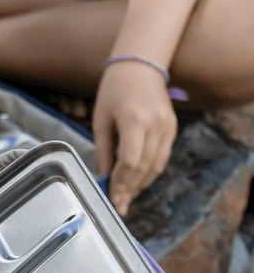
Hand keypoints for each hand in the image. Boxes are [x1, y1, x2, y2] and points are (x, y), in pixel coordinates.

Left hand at [93, 61, 177, 216]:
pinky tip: (137, 182)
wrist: (140, 66)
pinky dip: (150, 173)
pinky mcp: (172, 127)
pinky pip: (162, 157)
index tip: (112, 198)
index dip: (120, 183)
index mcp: (134, 120)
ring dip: (141, 185)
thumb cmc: (113, 91)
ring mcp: (167, 126)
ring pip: (156, 166)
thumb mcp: (100, 120)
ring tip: (126, 198)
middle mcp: (155, 124)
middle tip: (118, 206)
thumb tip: (102, 178)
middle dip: (130, 190)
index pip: (129, 161)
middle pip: (143, 167)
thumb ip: (102, 151)